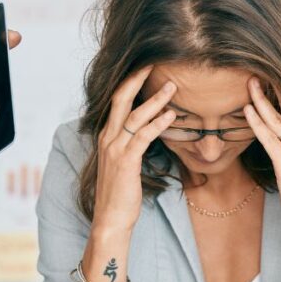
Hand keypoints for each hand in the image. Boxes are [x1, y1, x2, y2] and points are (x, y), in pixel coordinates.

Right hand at [91, 66, 177, 235]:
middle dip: (137, 78)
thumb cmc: (121, 192)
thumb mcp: (124, 162)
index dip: (131, 82)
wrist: (111, 219)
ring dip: (155, 99)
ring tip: (173, 86)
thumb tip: (149, 130)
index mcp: (107, 135)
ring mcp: (115, 149)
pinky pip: (143, 136)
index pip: (117, 101)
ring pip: (134, 115)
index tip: (147, 67)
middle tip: (155, 62)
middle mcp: (108, 138)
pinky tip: (172, 116)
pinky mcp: (126, 162)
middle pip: (120, 98)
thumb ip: (133, 144)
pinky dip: (158, 123)